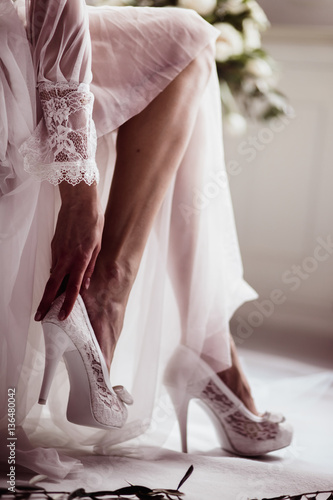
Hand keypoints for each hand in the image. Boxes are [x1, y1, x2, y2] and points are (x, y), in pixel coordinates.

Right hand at [35, 182, 103, 320]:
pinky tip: (57, 282)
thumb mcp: (98, 245)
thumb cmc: (93, 221)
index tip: (62, 316)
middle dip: (45, 303)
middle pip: (53, 285)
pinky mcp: (53, 245)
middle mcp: (67, 257)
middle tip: (39, 317)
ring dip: (49, 291)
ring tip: (47, 305)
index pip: (73, 287)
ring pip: (52, 275)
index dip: (68, 303)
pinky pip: (54, 264)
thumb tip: (85, 285)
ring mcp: (57, 251)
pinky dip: (54, 275)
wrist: (79, 201)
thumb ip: (91, 267)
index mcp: (81, 259)